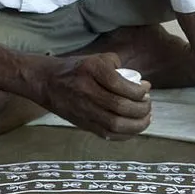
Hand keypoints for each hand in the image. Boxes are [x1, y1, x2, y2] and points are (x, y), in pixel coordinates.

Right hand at [37, 53, 151, 139]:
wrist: (46, 82)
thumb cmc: (74, 69)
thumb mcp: (95, 58)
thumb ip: (117, 66)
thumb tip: (139, 83)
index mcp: (91, 70)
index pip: (120, 84)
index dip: (139, 90)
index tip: (146, 88)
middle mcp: (87, 91)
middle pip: (120, 107)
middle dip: (141, 108)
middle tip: (148, 104)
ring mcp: (84, 110)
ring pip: (115, 124)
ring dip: (137, 124)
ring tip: (145, 118)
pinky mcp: (83, 124)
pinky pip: (107, 135)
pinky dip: (125, 134)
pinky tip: (133, 128)